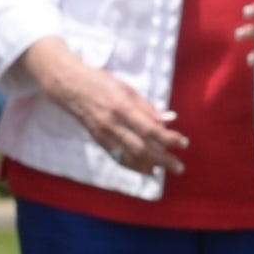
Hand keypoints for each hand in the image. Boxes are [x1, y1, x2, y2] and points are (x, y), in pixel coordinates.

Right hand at [20, 46, 180, 178]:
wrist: (68, 86)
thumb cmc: (101, 83)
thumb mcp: (127, 89)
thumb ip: (148, 107)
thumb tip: (171, 119)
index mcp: (122, 107)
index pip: (150, 129)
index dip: (169, 138)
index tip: (184, 143)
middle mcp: (111, 124)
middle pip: (141, 147)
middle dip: (162, 160)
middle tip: (179, 167)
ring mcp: (102, 133)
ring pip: (128, 156)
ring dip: (147, 166)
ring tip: (163, 171)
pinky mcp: (96, 139)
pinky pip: (116, 156)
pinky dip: (132, 164)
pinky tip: (145, 169)